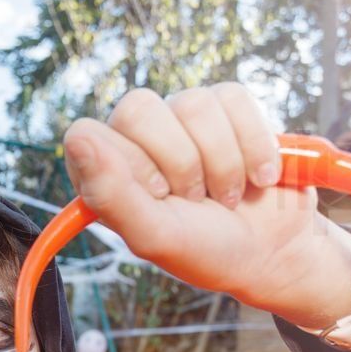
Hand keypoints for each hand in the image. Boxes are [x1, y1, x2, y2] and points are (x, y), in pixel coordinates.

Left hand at [63, 83, 350, 329]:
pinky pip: (234, 99)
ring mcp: (180, 119)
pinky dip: (254, 145)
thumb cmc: (206, 251)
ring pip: (192, 103)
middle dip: (180, 162)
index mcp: (105, 172)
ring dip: (222, 162)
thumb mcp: (155, 236)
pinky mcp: (227, 108)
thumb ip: (111, 194)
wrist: (274, 253)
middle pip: (138, 108)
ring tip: (228, 196)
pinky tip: (259, 177)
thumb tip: (76, 137)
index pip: (88, 134)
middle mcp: (136, 139)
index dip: (131, 165)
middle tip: (195, 199)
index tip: (160, 197)